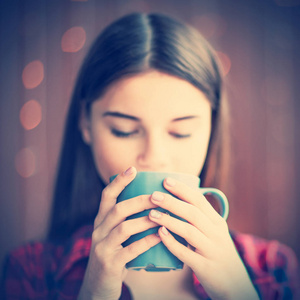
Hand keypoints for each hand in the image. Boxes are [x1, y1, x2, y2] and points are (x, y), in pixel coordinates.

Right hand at [78, 167, 160, 299]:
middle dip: (140, 200)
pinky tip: (160, 235)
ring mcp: (102, 247)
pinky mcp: (110, 264)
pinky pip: (131, 250)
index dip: (119, 182)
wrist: (96, 288)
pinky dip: (147, 241)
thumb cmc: (113, 256)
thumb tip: (150, 204)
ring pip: (124, 227)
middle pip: (118, 209)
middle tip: (158, 196)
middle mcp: (98, 231)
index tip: (133, 169)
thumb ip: (125, 221)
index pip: (106, 196)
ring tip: (162, 215)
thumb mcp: (113, 236)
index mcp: (100, 221)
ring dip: (145, 220)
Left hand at [148, 177, 258, 299]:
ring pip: (189, 231)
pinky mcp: (205, 267)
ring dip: (169, 220)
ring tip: (151, 214)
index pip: (199, 200)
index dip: (182, 189)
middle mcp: (216, 233)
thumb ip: (199, 217)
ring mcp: (212, 250)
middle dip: (172, 202)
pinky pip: (186, 253)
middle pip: (193, 213)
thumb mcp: (214, 232)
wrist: (235, 284)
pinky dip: (172, 242)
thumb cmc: (216, 252)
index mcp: (217, 221)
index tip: (166, 181)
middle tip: (153, 195)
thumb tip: (175, 199)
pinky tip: (160, 234)